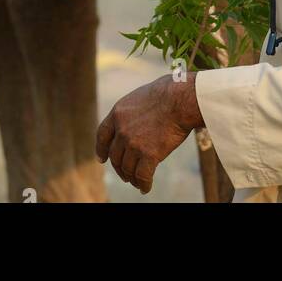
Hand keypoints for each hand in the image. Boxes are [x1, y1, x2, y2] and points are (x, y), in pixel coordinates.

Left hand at [96, 74, 202, 194]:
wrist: (180, 99)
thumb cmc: (168, 92)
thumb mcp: (141, 96)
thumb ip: (133, 111)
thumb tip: (136, 120)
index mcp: (118, 112)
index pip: (102, 135)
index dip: (101, 149)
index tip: (102, 159)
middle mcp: (122, 130)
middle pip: (115, 156)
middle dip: (119, 168)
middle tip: (125, 174)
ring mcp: (134, 143)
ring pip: (128, 168)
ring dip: (131, 177)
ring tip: (137, 181)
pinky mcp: (149, 155)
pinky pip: (142, 176)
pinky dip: (144, 184)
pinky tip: (146, 188)